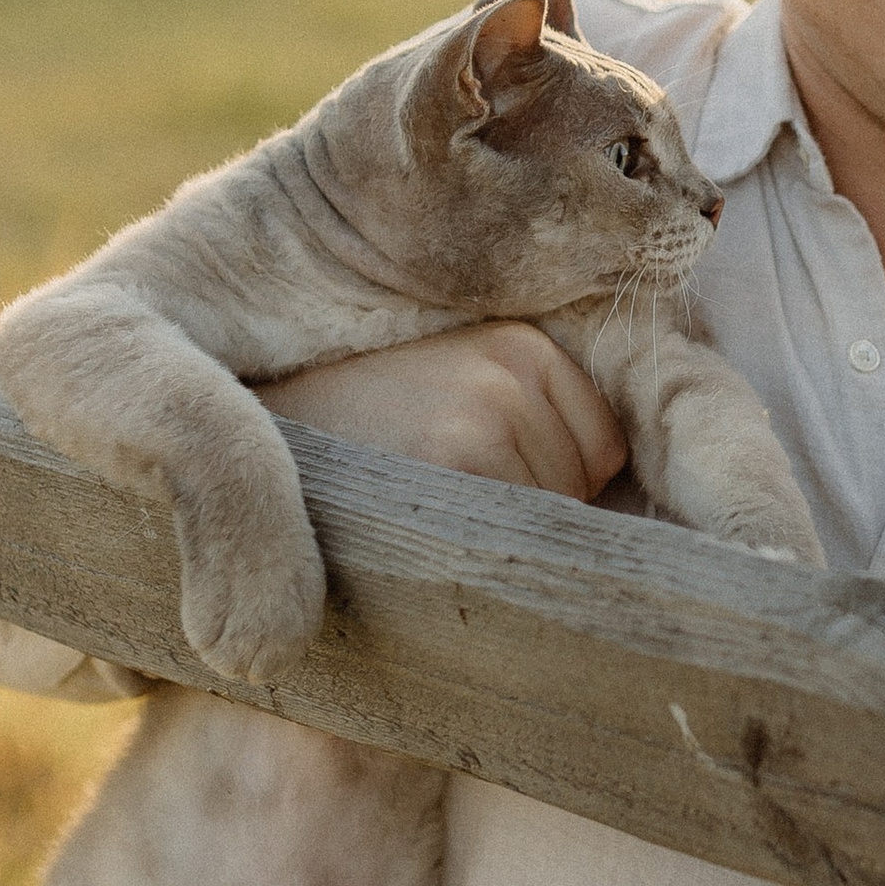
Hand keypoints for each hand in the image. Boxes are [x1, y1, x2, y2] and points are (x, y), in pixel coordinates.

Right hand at [265, 323, 629, 502]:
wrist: (267, 435)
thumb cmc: (368, 426)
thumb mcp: (451, 384)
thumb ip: (524, 410)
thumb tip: (616, 485)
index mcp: (520, 340)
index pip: (604, 444)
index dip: (557, 479)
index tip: (487, 477)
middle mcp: (510, 365)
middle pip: (585, 479)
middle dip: (535, 503)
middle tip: (445, 489)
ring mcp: (488, 408)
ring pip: (557, 509)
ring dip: (508, 528)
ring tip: (430, 502)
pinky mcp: (459, 453)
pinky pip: (519, 528)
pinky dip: (485, 546)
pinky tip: (427, 523)